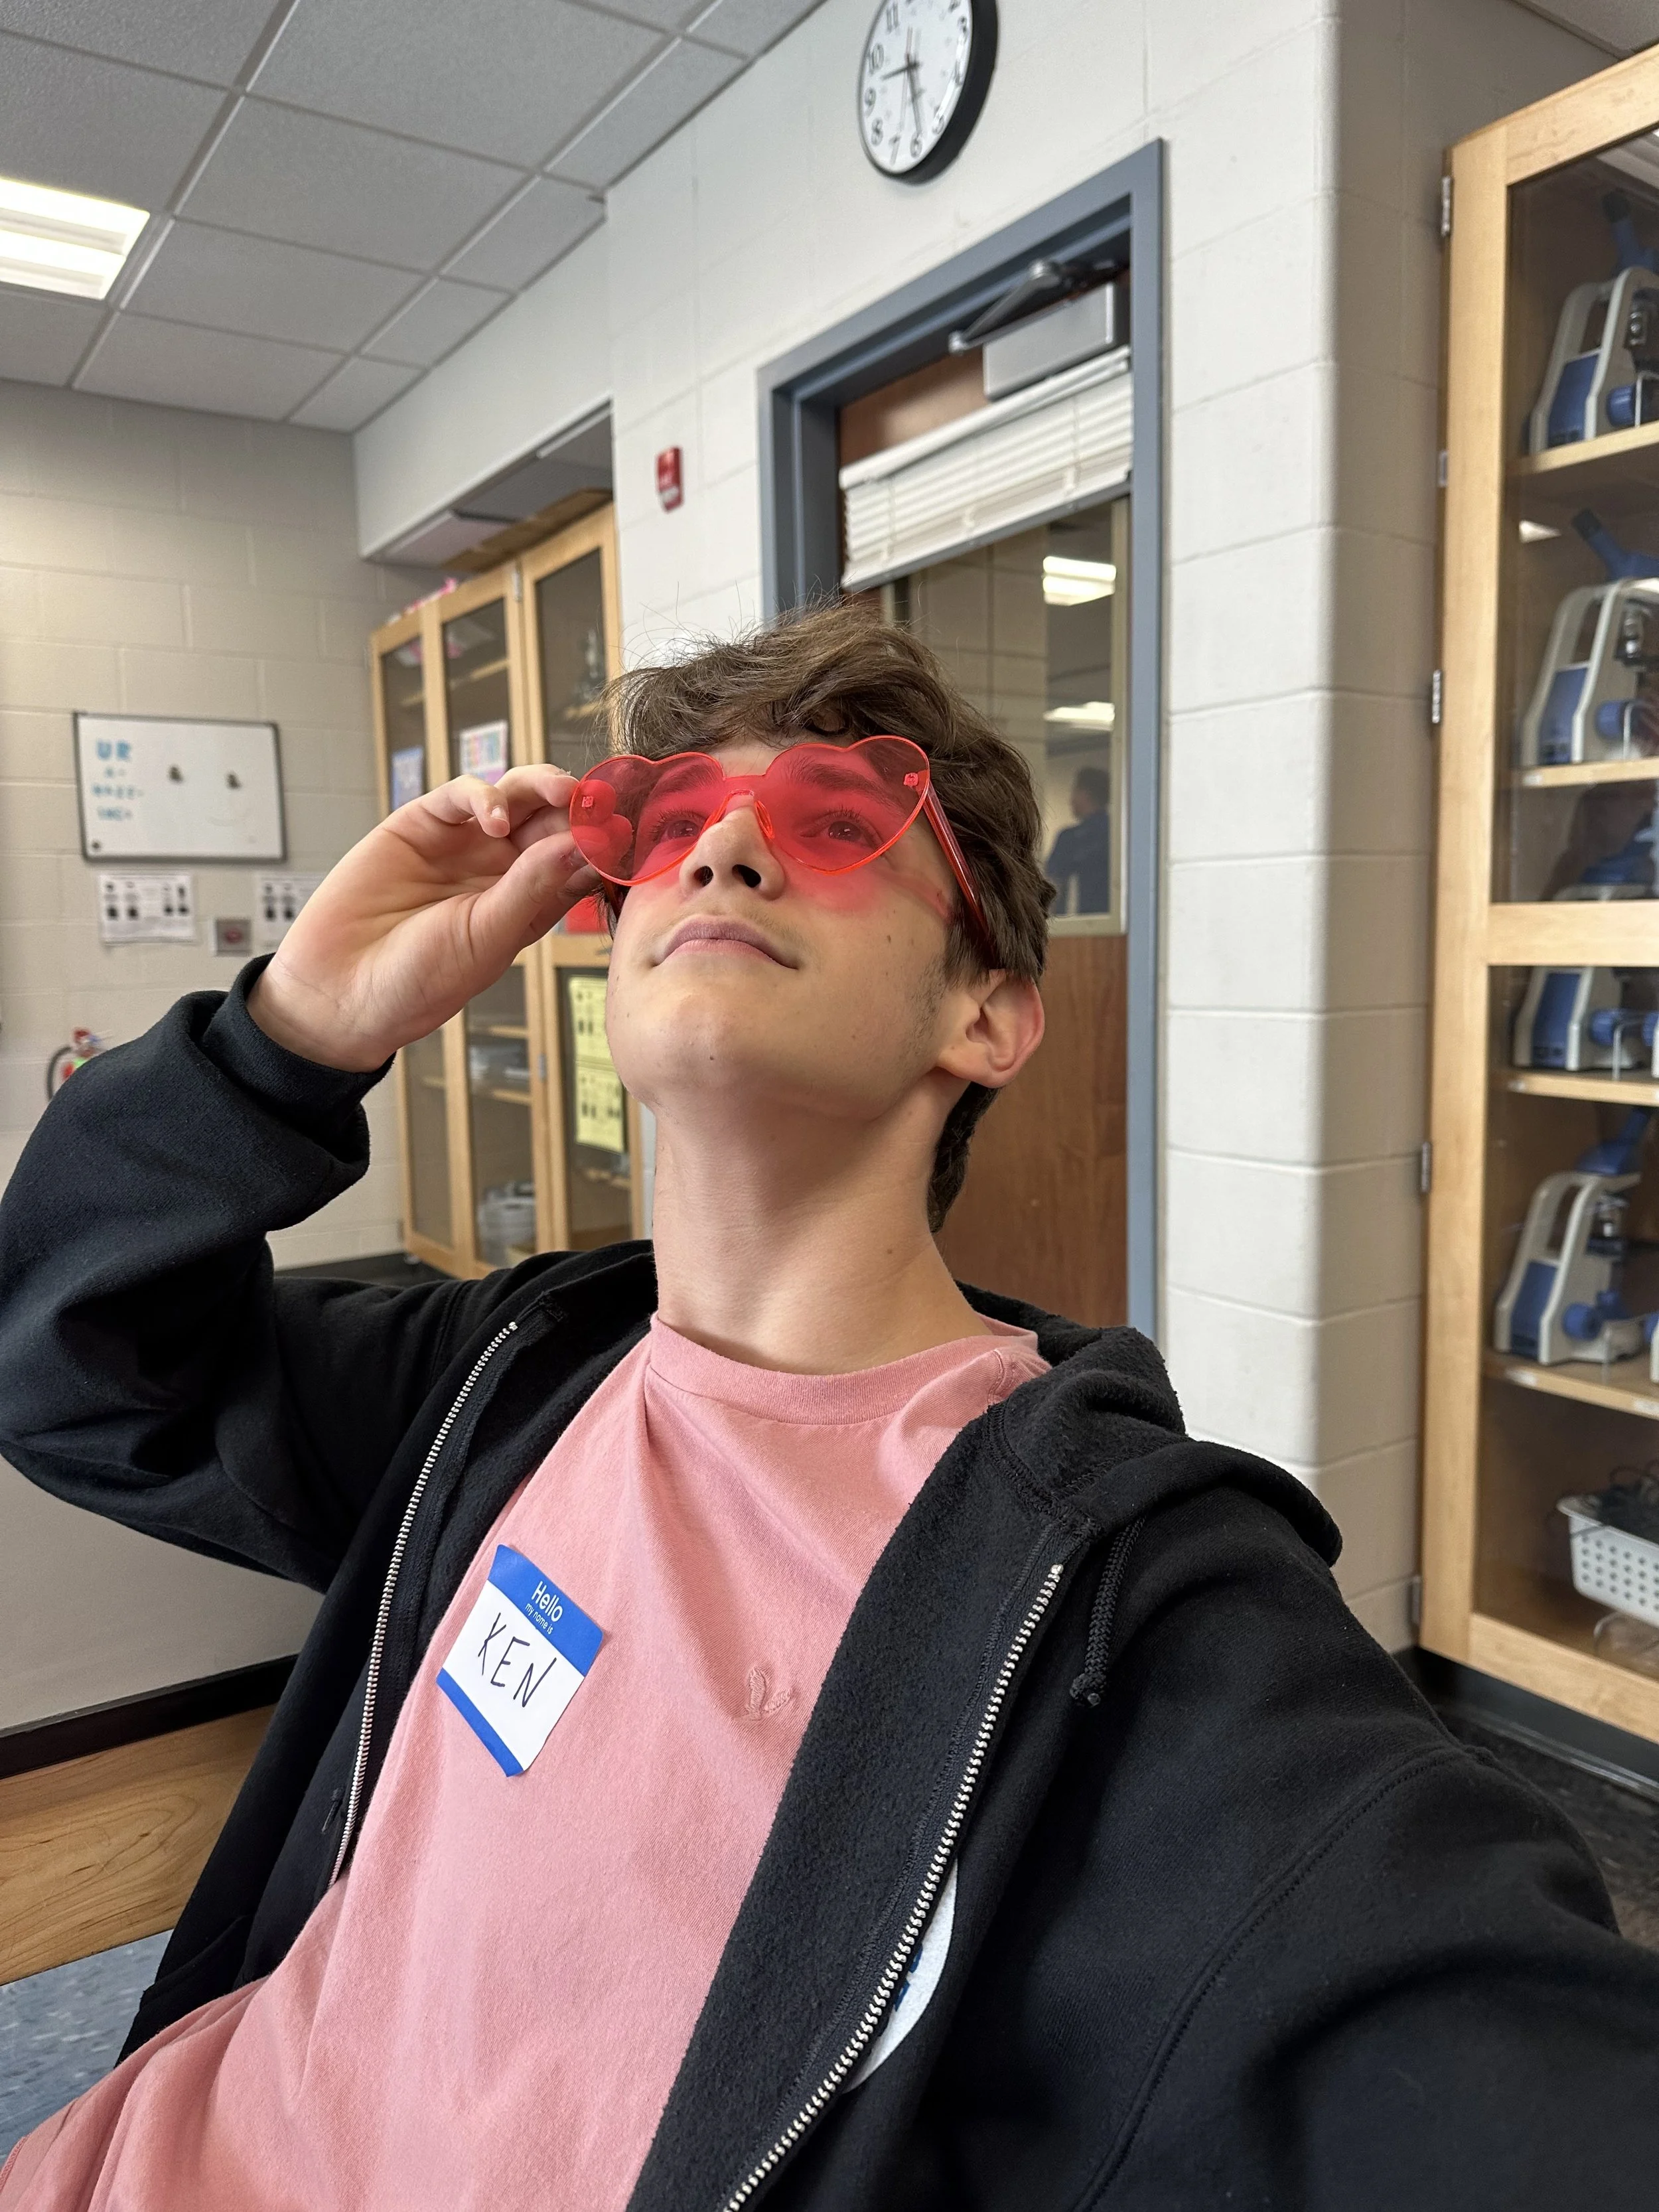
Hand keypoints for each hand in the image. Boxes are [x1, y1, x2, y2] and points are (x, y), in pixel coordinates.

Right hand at [248, 766, 601, 1070]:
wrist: (342, 990)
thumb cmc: (419, 980)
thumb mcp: (488, 938)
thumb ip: (533, 888)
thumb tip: (583, 843)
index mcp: (531, 905)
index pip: (581, 862)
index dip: (606, 845)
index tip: (632, 835)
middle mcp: (503, 870)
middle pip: (555, 821)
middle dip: (583, 807)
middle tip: (605, 799)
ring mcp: (465, 844)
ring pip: (517, 798)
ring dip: (544, 787)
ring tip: (563, 793)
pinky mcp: (422, 824)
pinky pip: (462, 795)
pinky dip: (485, 796)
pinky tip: (495, 819)